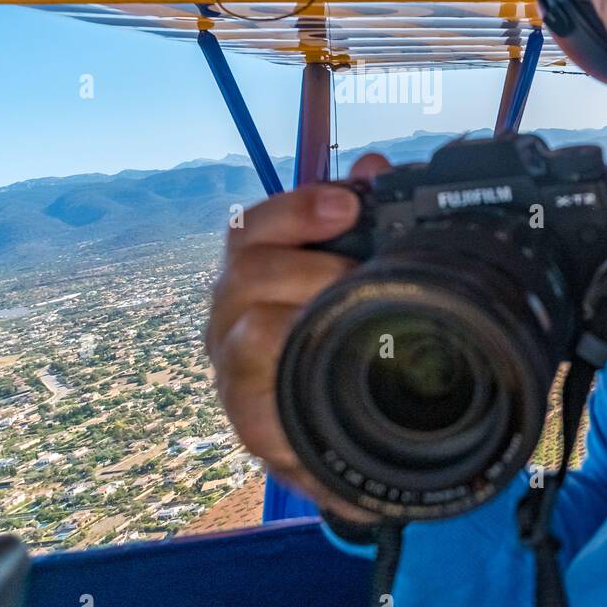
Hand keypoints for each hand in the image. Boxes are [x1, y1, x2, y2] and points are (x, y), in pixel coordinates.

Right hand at [206, 154, 389, 523]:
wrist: (343, 440)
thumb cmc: (340, 344)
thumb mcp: (354, 279)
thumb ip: (363, 221)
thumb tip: (375, 167)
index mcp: (254, 274)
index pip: (250, 228)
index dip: (295, 209)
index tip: (348, 205)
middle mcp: (232, 317)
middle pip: (242, 272)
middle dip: (307, 266)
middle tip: (358, 276)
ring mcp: (235, 371)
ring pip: (245, 334)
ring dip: (303, 320)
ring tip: (352, 322)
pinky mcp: (251, 424)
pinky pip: (257, 401)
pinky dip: (295, 383)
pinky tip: (332, 374)